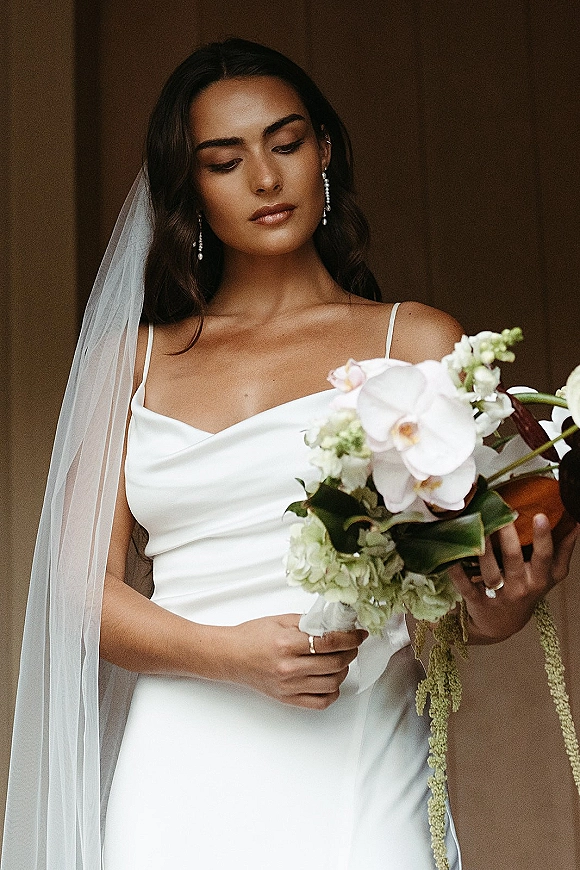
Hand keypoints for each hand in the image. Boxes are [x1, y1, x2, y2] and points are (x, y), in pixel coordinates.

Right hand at [224, 613, 366, 708]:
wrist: (230, 655)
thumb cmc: (252, 636)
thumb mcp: (280, 621)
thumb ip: (308, 623)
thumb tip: (334, 624)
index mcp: (287, 644)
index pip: (330, 642)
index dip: (350, 638)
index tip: (359, 634)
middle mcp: (289, 668)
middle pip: (335, 663)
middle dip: (350, 652)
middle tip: (352, 645)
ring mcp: (289, 687)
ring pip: (332, 683)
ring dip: (343, 671)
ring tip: (341, 660)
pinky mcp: (288, 699)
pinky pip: (320, 702)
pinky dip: (332, 692)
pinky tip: (331, 681)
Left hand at [448, 514, 577, 643]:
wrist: (503, 624)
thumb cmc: (529, 591)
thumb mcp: (551, 576)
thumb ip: (562, 551)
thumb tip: (575, 523)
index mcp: (540, 578)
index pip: (545, 556)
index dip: (543, 537)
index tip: (540, 515)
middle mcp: (520, 587)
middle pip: (513, 559)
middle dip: (508, 536)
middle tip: (502, 514)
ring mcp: (498, 594)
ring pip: (489, 569)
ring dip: (482, 548)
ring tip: (477, 525)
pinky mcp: (477, 600)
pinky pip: (465, 585)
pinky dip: (457, 571)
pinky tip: (452, 556)